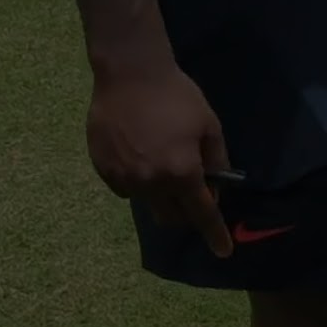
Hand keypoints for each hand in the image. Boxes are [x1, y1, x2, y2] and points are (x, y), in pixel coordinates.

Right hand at [86, 64, 233, 257]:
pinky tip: (141, 154)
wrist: (130, 74)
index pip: (202, 213)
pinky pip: (126, 189)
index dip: (215, 234)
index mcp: (181, 172)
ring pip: (148, 203)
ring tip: (164, 160)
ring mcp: (123, 178)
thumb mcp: (209, 125)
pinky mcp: (103, 170)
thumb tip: (215, 187)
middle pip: (172, 216)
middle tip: (194, 190)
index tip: (223, 252)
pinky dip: (139, 182)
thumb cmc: (177, 97)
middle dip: (187, 212)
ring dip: (162, 195)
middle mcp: (151, 183)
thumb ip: (215, 161)